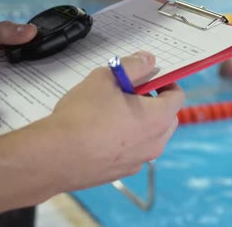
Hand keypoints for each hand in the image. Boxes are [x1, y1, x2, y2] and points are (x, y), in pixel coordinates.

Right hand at [46, 51, 184, 190]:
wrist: (55, 156)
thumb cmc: (83, 114)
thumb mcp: (107, 78)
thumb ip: (133, 66)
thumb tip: (149, 60)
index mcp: (158, 118)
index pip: (177, 96)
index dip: (166, 82)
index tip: (149, 77)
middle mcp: (155, 143)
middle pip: (167, 118)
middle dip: (155, 103)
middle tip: (130, 93)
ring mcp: (140, 161)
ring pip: (151, 136)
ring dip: (141, 122)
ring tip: (113, 113)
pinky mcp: (122, 172)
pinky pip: (133, 152)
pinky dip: (127, 141)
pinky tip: (102, 134)